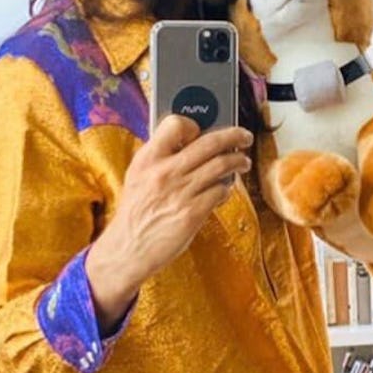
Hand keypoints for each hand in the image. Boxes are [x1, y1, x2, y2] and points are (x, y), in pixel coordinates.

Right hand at [86, 115, 252, 332]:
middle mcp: (165, 172)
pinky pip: (220, 192)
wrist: (128, 248)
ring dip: (238, 161)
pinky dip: (227, 188)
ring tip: (243, 162)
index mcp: (148, 159)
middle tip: (244, 136)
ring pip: (221, 165)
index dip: (193, 124)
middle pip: (209, 143)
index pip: (176, 125)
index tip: (203, 130)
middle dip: (234, 136)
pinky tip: (225, 190)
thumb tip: (190, 142)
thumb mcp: (138, 176)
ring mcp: (180, 192)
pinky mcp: (192, 213)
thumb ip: (160, 157)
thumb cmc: (135, 212)